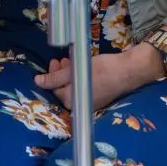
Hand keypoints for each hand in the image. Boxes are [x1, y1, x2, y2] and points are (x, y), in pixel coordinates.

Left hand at [33, 44, 163, 111]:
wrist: (128, 71)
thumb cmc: (102, 69)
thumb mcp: (76, 69)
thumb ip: (56, 77)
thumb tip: (38, 81)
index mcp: (71, 100)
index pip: (54, 88)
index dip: (52, 74)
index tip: (55, 61)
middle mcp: (79, 105)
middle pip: (63, 89)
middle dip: (60, 73)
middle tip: (62, 60)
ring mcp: (89, 102)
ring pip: (73, 88)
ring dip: (69, 75)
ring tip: (71, 61)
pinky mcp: (97, 98)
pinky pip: (82, 89)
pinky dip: (79, 78)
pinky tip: (81, 68)